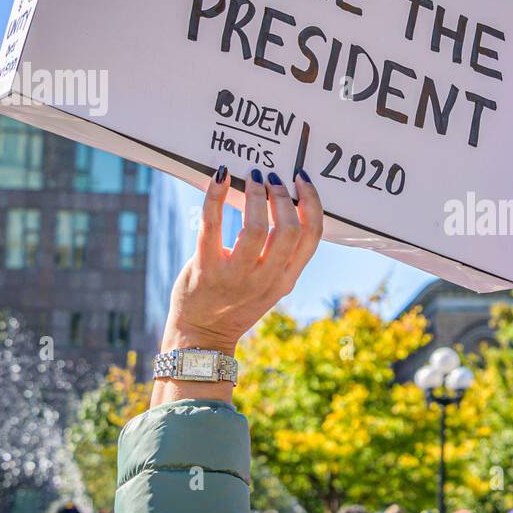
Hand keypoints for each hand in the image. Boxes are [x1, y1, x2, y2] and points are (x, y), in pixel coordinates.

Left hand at [153, 166, 322, 405]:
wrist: (201, 335)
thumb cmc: (235, 303)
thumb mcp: (269, 285)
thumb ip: (281, 256)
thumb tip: (283, 204)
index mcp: (286, 279)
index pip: (311, 237)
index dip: (311, 203)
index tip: (302, 180)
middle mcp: (266, 279)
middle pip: (288, 230)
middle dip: (282, 196)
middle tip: (271, 178)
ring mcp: (235, 276)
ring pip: (255, 228)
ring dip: (255, 195)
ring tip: (251, 177)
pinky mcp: (205, 269)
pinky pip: (212, 225)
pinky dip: (215, 196)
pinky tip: (219, 177)